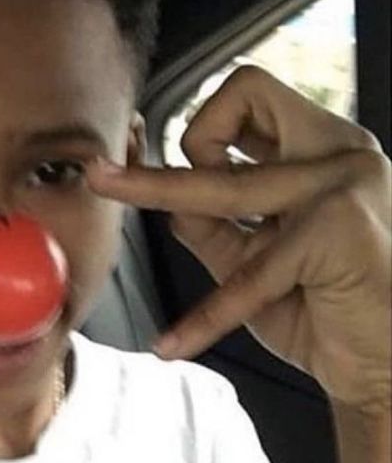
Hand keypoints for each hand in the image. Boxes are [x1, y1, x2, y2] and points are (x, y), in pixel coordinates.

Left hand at [86, 66, 391, 415]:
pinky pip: (245, 276)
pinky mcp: (336, 232)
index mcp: (324, 151)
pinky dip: (206, 318)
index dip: (204, 130)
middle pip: (238, 100)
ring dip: (151, 188)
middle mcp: (341, 153)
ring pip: (222, 182)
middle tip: (108, 176)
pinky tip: (174, 345)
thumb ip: (214, 223)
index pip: (250, 95)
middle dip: (173, 139)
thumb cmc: (331, 310)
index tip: (187, 175)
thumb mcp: (258, 260)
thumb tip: (159, 196)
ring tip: (100, 187)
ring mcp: (343, 186)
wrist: (389, 367)